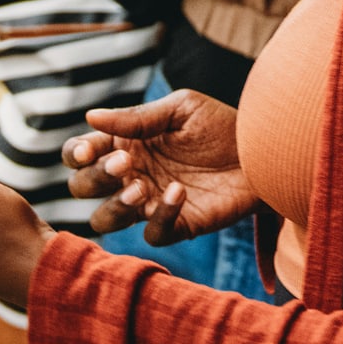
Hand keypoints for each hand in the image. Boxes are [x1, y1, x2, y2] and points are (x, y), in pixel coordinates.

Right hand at [61, 90, 255, 244]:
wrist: (265, 149)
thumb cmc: (221, 124)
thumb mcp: (180, 109)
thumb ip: (136, 117)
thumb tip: (89, 116)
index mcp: (124, 144)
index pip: (79, 154)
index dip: (77, 154)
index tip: (92, 149)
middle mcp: (130, 175)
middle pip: (82, 188)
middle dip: (95, 177)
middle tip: (126, 161)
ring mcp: (150, 203)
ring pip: (106, 219)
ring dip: (115, 205)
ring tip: (140, 187)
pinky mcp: (177, 225)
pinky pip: (152, 234)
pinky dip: (160, 216)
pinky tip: (179, 193)